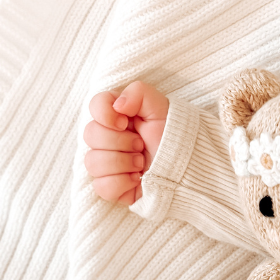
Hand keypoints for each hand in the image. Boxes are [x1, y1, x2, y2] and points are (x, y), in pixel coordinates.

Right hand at [83, 81, 169, 205]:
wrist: (188, 168)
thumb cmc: (174, 137)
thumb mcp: (161, 108)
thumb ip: (139, 93)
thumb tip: (118, 104)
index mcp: (117, 116)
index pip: (94, 105)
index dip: (105, 114)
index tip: (124, 122)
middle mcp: (107, 138)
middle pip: (90, 134)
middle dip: (120, 141)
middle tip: (140, 145)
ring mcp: (107, 164)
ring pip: (92, 162)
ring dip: (122, 162)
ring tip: (142, 163)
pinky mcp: (110, 187)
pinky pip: (101, 186)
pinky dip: (121, 183)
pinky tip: (137, 179)